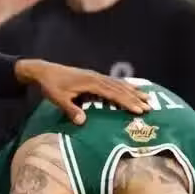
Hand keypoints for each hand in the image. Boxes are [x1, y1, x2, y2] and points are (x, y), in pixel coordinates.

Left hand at [15, 59, 149, 124]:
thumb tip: (83, 122)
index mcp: (90, 83)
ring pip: (119, 84)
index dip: (126, 102)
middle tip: (149, 107)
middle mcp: (96, 78)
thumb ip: (70, 110)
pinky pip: (113, 82)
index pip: (112, 93)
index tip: (138, 110)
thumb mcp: (58, 99)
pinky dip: (125, 86)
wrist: (45, 71)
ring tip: (148, 98)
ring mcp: (96, 76)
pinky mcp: (94, 77)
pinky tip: (132, 90)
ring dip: (133, 91)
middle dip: (135, 98)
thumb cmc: (51, 86)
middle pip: (119, 88)